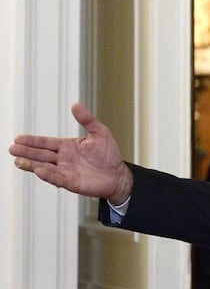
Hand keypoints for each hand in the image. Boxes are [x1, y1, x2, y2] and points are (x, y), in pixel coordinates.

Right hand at [9, 103, 133, 204]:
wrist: (118, 175)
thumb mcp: (100, 133)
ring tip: (18, 160)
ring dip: (31, 164)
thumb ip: (87, 120)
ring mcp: (65, 171)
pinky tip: (38, 170)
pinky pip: (56, 178)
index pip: (46, 143)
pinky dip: (47, 175)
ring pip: (44, 167)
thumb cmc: (109, 154)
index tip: (18, 138)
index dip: (32, 141)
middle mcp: (63, 159)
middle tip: (12, 148)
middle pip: (41, 154)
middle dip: (26, 151)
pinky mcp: (71, 183)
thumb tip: (75, 105)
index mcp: (67, 146)